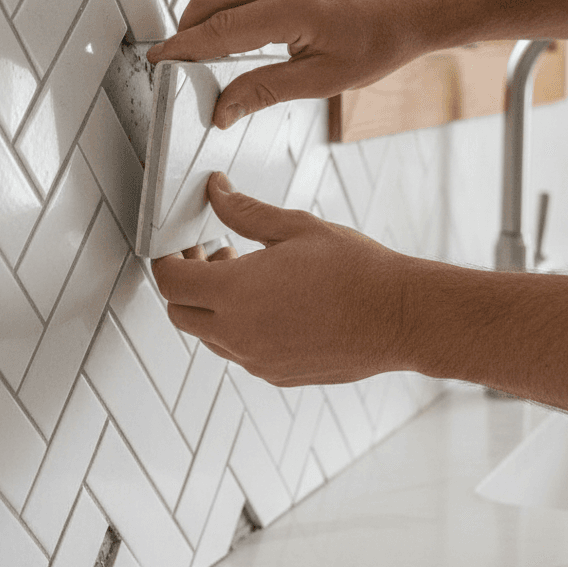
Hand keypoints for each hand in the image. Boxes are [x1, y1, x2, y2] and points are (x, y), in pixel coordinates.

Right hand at [147, 0, 428, 128]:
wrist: (414, 2)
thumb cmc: (378, 43)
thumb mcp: (322, 79)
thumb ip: (264, 90)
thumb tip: (222, 111)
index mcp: (294, 8)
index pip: (219, 31)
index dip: (183, 49)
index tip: (160, 61)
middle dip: (189, 28)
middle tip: (188, 56)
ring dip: (207, 3)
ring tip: (217, 34)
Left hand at [151, 173, 408, 385]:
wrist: (401, 317)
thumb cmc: (356, 270)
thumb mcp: (296, 228)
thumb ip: (245, 212)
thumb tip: (217, 191)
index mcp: (235, 293)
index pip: (170, 282)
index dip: (167, 259)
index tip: (181, 245)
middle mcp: (238, 334)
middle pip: (179, 313)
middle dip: (187, 284)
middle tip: (213, 254)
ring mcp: (256, 360)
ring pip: (208, 336)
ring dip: (213, 307)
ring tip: (248, 275)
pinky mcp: (277, 375)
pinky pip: (240, 353)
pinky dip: (240, 329)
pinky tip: (272, 304)